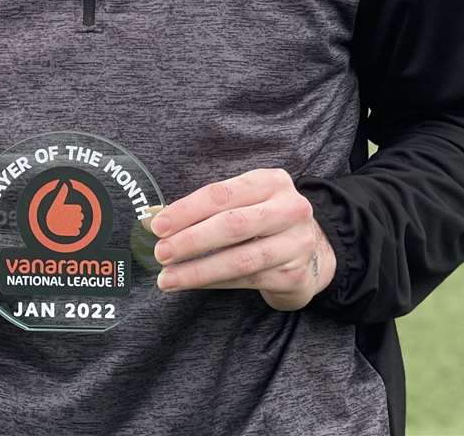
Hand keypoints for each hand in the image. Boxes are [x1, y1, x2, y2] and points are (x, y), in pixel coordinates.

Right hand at [45, 180, 84, 237]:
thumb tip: (65, 182)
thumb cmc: (53, 212)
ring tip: (71, 223)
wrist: (48, 226)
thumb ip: (62, 193)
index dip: (76, 209)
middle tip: (71, 217)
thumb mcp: (57, 202)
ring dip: (77, 223)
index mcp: (66, 209)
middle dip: (78, 216)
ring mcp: (69, 225)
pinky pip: (77, 232)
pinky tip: (71, 229)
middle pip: (81, 216)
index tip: (71, 210)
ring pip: (79, 224)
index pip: (78, 208)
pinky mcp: (69, 233)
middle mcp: (68, 217)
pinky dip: (75, 231)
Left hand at [148, 168, 335, 310]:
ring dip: (198, 270)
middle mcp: (290, 208)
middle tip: (160, 252)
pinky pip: (246, 280)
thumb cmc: (263, 221)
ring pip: (240, 258)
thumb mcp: (242, 202)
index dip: (186, 210)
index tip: (157, 225)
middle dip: (190, 240)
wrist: (311, 252)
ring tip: (168, 278)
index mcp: (271, 181)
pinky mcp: (295, 275)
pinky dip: (215, 282)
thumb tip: (152, 219)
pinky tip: (193, 283)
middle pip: (232, 225)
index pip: (221, 193)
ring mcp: (296, 243)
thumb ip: (202, 209)